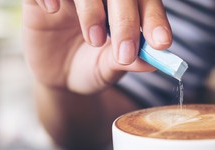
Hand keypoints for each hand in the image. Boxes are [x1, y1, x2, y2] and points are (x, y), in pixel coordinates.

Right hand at [22, 0, 171, 94]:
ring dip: (92, 9)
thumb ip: (129, 62)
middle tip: (125, 50)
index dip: (155, 19)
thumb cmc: (89, 68)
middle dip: (126, 18)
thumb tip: (153, 62)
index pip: (146, 2)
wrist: (57, 77)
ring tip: (94, 39)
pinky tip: (53, 10)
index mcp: (126, 9)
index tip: (161, 43)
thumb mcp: (108, 69)